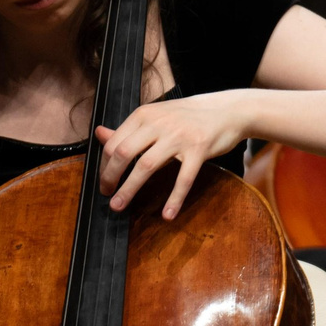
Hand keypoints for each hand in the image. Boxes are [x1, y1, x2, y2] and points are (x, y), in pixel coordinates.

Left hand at [97, 92, 251, 218]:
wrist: (226, 110)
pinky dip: (174, 198)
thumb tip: (99, 134)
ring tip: (119, 205)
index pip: (115, 142)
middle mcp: (158, 123)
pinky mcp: (198, 149)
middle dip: (110, 177)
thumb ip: (128, 130)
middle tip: (106, 195)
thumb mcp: (155, 117)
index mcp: (144, 115)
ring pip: (146, 166)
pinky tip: (168, 214)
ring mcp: (179, 136)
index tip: (103, 180)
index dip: (104, 165)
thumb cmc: (188, 117)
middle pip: (124, 153)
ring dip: (129, 189)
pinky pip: (183, 178)